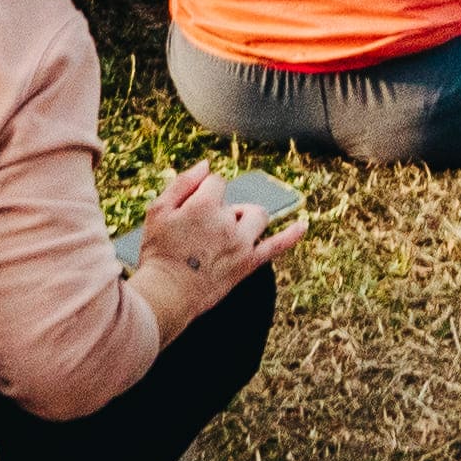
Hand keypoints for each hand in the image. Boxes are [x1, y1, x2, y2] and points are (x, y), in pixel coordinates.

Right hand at [143, 169, 296, 300]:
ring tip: (228, 233)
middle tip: (202, 232)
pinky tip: (304, 225)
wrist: (166, 295)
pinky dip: (292, 234)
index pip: (216, 182)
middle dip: (222, 209)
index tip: (191, 213)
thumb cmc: (158, 253)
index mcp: (204, 205)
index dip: (203, 195)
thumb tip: (206, 165)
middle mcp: (227, 221)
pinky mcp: (249, 263)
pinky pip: (277, 245)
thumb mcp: (157, 212)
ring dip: (246, 218)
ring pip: (258, 216)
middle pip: (235, 201)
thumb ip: (182, 183)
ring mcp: (241, 242)